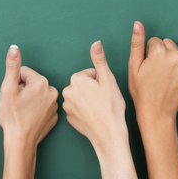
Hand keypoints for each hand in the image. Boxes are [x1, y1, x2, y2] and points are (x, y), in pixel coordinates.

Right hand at [0, 45, 58, 150]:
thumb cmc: (12, 116)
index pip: (23, 73)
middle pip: (31, 83)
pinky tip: (29, 118)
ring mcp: (55, 106)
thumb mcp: (8, 88)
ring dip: (29, 100)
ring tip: (23, 112)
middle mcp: (53, 92)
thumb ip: (12, 66)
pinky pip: (43, 106)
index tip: (14, 95)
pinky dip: (35, 110)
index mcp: (42, 83)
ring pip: (37, 95)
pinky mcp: (54, 117)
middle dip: (23, 90)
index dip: (14, 83)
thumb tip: (14, 48)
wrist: (20, 142)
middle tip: (17, 104)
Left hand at [62, 41, 127, 155]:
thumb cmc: (111, 107)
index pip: (90, 73)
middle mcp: (66, 91)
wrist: (109, 134)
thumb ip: (100, 60)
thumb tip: (96, 44)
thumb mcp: (108, 79)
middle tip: (103, 100)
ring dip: (88, 100)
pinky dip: (85, 111)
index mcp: (76, 79)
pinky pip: (77, 108)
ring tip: (99, 108)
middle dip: (93, 89)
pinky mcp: (68, 118)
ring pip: (80, 96)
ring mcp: (66, 106)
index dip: (100, 81)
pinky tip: (93, 116)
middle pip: (83, 84)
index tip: (105, 91)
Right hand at [127, 21, 177, 126]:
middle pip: (168, 44)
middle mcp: (176, 56)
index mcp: (160, 51)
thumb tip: (138, 24)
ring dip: (173, 60)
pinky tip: (174, 79)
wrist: (156, 112)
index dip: (149, 53)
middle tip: (156, 71)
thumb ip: (137, 43)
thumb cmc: (142, 90)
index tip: (148, 66)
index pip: (155, 41)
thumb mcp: (133, 66)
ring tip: (165, 75)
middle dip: (162, 53)